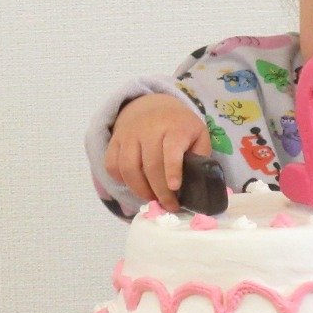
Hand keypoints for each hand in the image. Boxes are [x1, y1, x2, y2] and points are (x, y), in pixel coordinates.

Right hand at [105, 94, 210, 211]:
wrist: (152, 106)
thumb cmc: (179, 126)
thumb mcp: (198, 134)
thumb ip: (200, 155)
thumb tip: (198, 181)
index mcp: (175, 127)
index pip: (171, 150)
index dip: (172, 170)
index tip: (175, 188)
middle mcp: (149, 129)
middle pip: (150, 165)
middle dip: (160, 191)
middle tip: (169, 205)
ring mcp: (129, 134)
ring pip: (128, 168)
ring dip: (140, 189)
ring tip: (151, 197)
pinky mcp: (115, 140)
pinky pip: (112, 165)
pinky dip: (120, 180)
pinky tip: (134, 185)